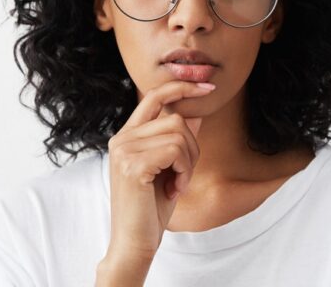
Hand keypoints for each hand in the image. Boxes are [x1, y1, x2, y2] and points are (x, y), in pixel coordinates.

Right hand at [104, 80, 214, 260]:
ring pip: (178, 134)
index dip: (182, 87)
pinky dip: (185, 170)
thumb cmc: (151, 209)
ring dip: (189, 162)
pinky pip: (175, 151)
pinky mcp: (133, 165)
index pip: (154, 96)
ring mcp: (124, 150)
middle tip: (184, 175)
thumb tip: (196, 112)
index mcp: (127, 136)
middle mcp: (121, 138)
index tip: (208, 87)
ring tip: (177, 184)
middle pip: (176, 119)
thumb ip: (177, 139)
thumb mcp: (170, 168)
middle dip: (192, 147)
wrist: (134, 243)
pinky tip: (175, 189)